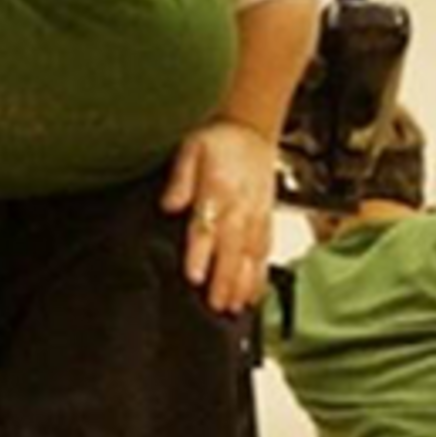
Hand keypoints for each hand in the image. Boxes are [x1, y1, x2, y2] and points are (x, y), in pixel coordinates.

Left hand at [162, 118, 275, 312]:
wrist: (251, 129)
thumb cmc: (219, 140)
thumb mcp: (191, 148)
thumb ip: (181, 178)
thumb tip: (170, 204)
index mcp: (218, 190)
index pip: (207, 228)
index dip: (201, 254)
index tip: (195, 277)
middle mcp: (240, 207)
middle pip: (232, 250)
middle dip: (225, 280)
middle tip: (216, 306)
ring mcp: (256, 215)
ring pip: (252, 255)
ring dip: (244, 283)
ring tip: (235, 307)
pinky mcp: (265, 219)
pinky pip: (265, 251)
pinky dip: (261, 275)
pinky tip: (254, 294)